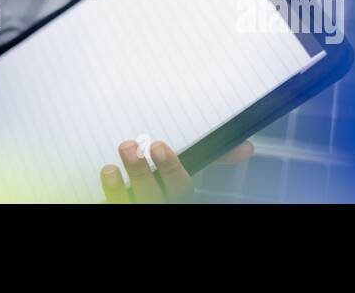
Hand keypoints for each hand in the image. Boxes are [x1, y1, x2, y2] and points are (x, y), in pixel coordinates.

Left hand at [100, 138, 254, 202]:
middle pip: (152, 196)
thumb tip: (247, 147)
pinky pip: (110, 205)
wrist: (141, 200)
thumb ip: (214, 158)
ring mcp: (136, 208)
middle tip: (131, 146)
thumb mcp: (184, 171)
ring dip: (119, 183)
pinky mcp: (117, 208)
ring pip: (129, 202)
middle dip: (142, 172)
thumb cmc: (166, 181)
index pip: (180, 187)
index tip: (158, 146)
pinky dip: (108, 191)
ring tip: (114, 160)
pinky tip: (108, 173)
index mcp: (176, 196)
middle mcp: (158, 204)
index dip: (170, 169)